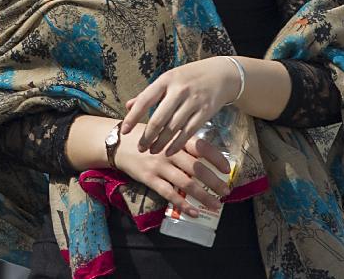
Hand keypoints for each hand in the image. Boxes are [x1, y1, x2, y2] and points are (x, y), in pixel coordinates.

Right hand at [115, 122, 230, 215]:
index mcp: (175, 138)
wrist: (116, 141)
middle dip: (214, 181)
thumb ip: (181, 139)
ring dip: (203, 196)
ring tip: (216, 205)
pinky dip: (183, 204)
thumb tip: (205, 152)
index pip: (201, 147)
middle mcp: (168, 151)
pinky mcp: (148, 178)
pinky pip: (169, 193)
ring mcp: (158, 166)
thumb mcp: (163, 130)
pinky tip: (194, 212)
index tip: (227, 169)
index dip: (216, 158)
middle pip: (197, 168)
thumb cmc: (144, 135)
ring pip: (186, 183)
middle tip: (226, 191)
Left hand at [121, 58, 241, 155]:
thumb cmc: (190, 77)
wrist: (222, 74)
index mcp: (166, 80)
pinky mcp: (205, 112)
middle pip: (159, 118)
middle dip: (147, 136)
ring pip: (173, 128)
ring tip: (152, 151)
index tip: (124, 130)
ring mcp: (193, 101)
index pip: (145, 100)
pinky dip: (177, 144)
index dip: (133, 117)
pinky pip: (188, 132)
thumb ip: (149, 93)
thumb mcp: (168, 79)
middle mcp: (179, 90)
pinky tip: (169, 151)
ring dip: (161, 142)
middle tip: (140, 148)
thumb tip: (128, 106)